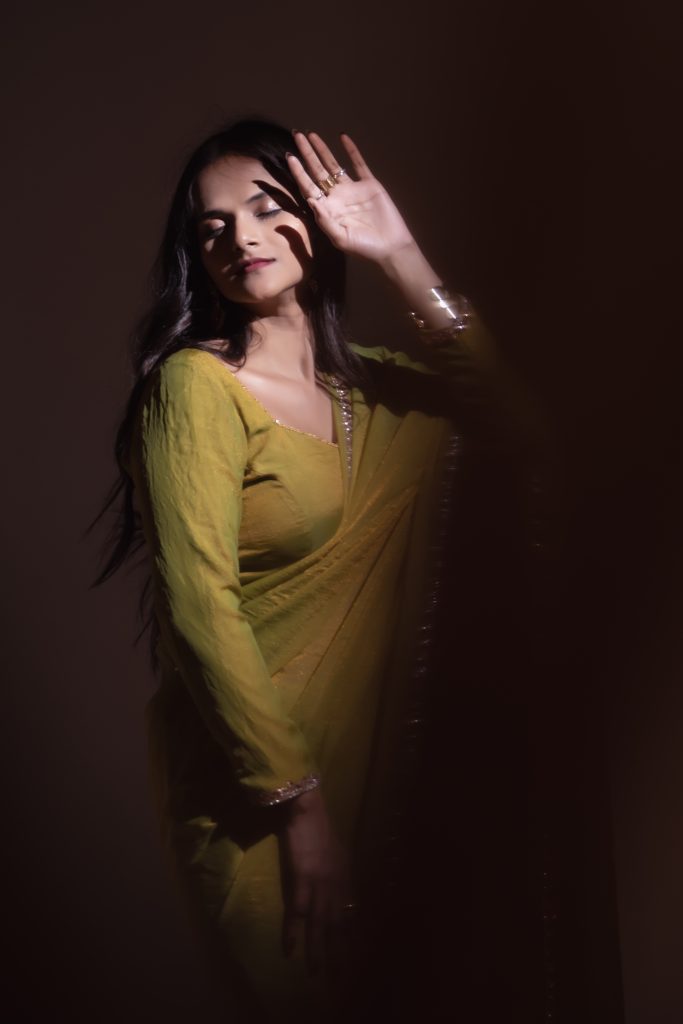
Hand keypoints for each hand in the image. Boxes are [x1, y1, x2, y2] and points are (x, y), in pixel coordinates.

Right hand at [278, 786, 356, 976]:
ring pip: (319, 923)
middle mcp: (337, 884)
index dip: (349, 936)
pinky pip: (297, 912)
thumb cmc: (318, 826)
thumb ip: (338, 871)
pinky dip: (293, 932)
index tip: (348, 955)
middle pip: (338, 924)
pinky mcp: (302, 878)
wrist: (307, 808)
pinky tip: (289, 950)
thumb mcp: (336, 852)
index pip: (350, 913)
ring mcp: (321, 883)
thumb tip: (340, 886)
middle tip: (337, 977)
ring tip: (314, 972)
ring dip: (317, 950)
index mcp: (345, 878)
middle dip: (338, 952)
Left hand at [286, 130, 416, 264]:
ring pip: (334, 165)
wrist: (390, 247)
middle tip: (297, 135)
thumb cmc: (363, 247)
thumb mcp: (340, 238)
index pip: (309, 187)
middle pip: (317, 171)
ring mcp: (353, 189)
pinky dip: (352, 151)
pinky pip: (359, 164)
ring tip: (312, 134)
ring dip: (323, 150)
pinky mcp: (369, 185)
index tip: (289, 157)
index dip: (299, 172)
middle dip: (307, 154)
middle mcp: (337, 197)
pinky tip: (343, 137)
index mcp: (327, 209)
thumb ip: (324, 220)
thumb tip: (310, 200)